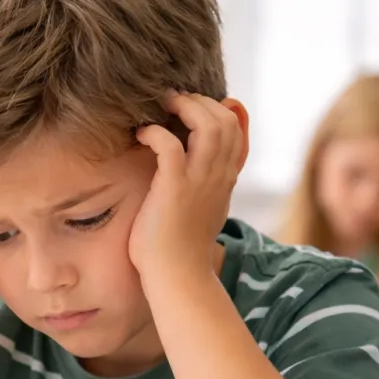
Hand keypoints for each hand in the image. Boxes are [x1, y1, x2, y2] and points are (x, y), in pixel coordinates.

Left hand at [130, 92, 247, 282]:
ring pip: (208, 125)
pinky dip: (156, 133)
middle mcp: (218, 176)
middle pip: (226, 120)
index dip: (216, 109)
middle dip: (200, 101)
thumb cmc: (181, 245)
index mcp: (226, 179)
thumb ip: (208, 183)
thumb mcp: (204, 209)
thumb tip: (201, 161)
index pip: (236, 130)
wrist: (177, 276)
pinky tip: (143, 135)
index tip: (192, 107)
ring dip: (184, 108)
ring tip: (163, 108)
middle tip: (174, 102)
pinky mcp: (175, 189)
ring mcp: (199, 182)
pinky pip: (170, 146)